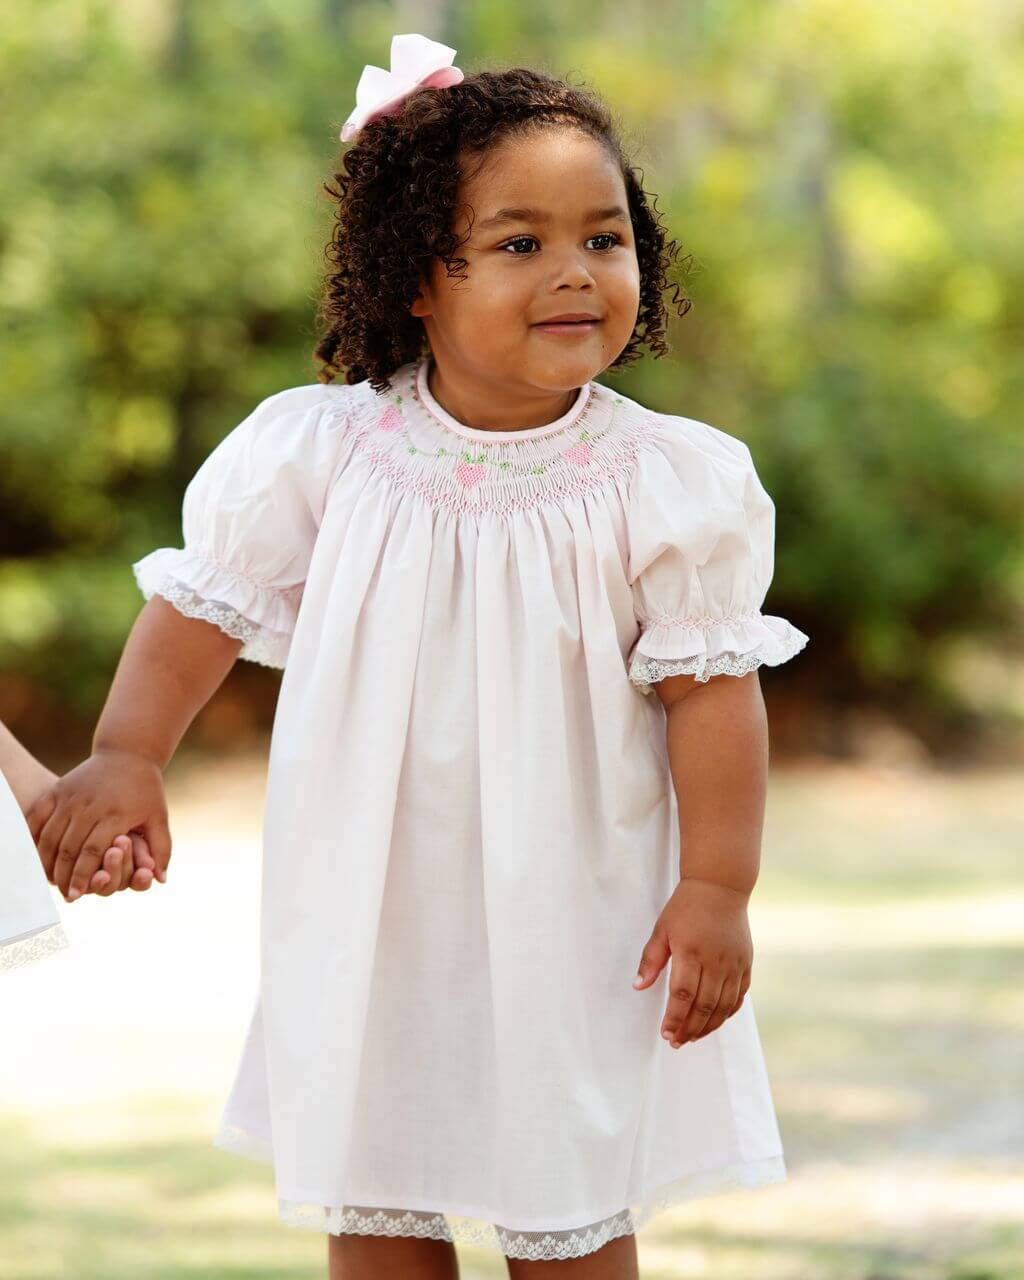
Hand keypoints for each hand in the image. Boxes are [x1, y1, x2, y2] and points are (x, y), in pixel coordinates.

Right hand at [26, 749, 170, 901]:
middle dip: (64, 874)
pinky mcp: (59, 789)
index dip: (83, 875)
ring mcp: (72, 796)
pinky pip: (38, 817)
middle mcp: (91, 805)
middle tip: (63, 893)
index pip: (93, 851)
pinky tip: (37, 855)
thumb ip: (161, 849)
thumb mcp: (159, 817)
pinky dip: (34, 837)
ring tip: (50, 880)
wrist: (128, 753)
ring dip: (47, 861)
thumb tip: (161, 879)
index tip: (78, 894)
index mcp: (116, 814)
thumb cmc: (146, 790)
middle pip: (69, 847)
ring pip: (51, 835)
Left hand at [632, 877, 751, 1048]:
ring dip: (708, 1026)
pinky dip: (727, 1013)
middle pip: (704, 1006)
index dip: (674, 1018)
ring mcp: (734, 964)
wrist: (720, 887)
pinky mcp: (746, 964)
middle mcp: (716, 961)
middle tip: (677, 1042)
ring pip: (723, 1006)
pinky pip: (739, 996)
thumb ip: (651, 959)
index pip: (682, 995)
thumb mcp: (662, 929)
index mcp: (691, 951)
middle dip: (690, 1028)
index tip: (666, 1034)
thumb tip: (638, 986)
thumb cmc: (685, 908)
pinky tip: (714, 1021)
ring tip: (692, 1037)